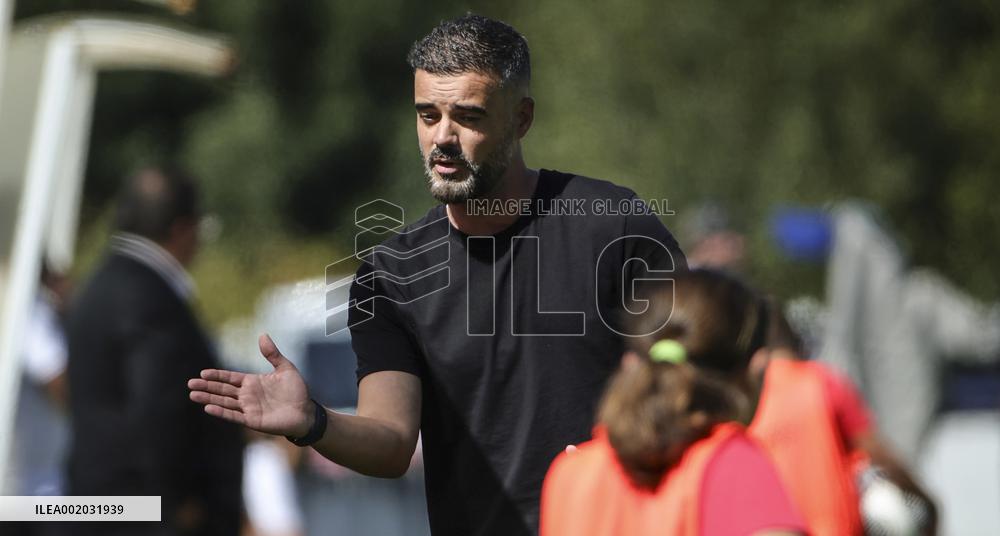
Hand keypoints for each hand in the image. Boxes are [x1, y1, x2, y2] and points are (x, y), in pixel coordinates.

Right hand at [188, 334, 313, 437]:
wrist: (306, 412)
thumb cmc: (297, 391)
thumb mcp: (285, 368)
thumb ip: (273, 354)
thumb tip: (262, 335)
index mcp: (252, 382)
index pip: (230, 378)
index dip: (217, 375)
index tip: (203, 373)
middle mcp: (247, 395)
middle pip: (223, 390)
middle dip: (207, 386)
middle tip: (190, 383)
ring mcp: (248, 408)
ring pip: (224, 402)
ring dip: (209, 398)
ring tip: (193, 394)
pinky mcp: (252, 420)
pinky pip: (234, 415)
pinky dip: (221, 412)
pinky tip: (209, 407)